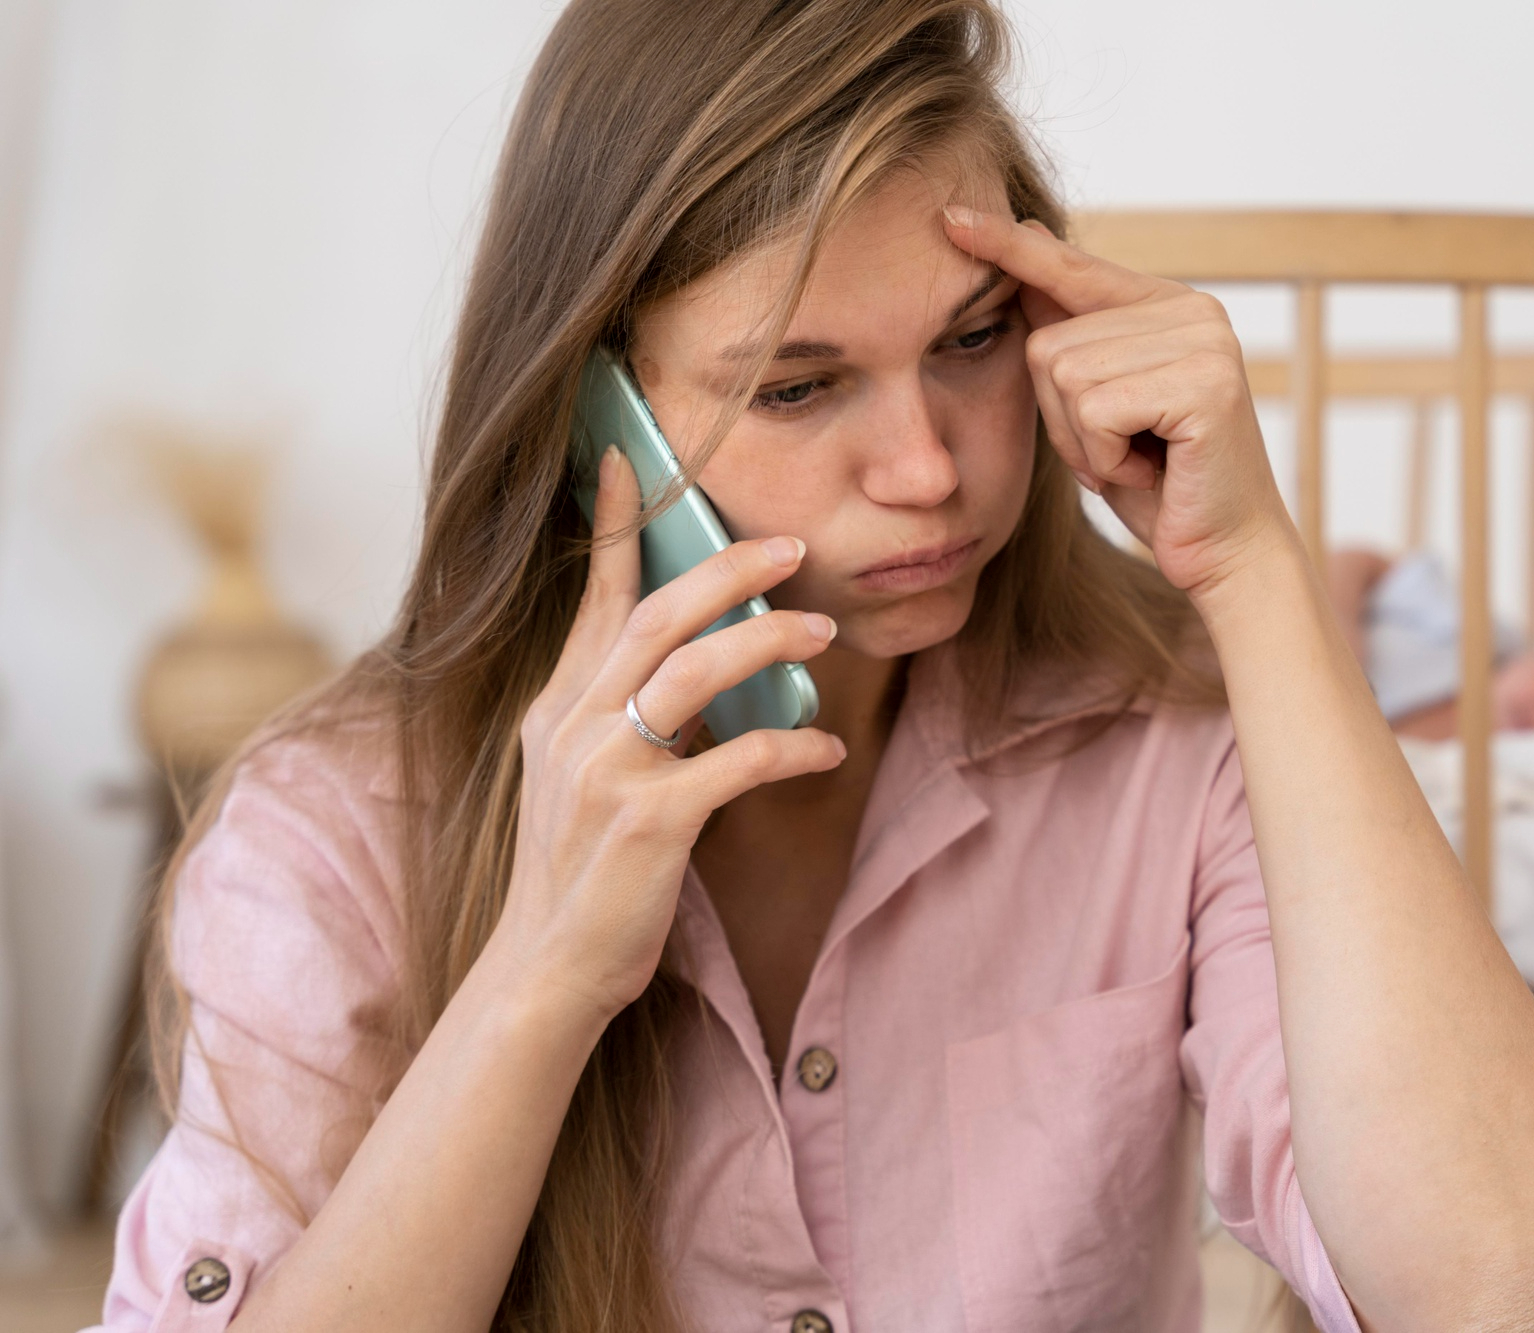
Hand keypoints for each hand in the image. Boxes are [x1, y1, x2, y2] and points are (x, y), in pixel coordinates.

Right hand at [487, 447, 845, 1022]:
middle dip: (728, 569)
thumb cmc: (580, 874)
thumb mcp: (578, 778)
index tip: (630, 460)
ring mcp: (607, 770)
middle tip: (791, 547)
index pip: (592, 598)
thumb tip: (700, 665)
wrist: (545, 970)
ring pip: (696, 670)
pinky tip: (829, 746)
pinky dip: (792, 746)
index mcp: (556, 707)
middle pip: (657, 614)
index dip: (613, 526)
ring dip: (769, 642)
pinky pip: (739, 760)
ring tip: (824, 632)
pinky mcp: (650, 821)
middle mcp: (573, 724)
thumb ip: (621, 715)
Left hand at [942, 205, 1297, 598]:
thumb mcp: (1096, 408)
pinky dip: (1108, 457)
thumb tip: (1027, 249)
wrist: (1225, 555)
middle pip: (1048, 345)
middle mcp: (1191, 309)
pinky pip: (1097, 411)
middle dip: (1063, 420)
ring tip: (1141, 460)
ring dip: (1086, 443)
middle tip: (1124, 453)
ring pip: (1066, 378)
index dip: (1007, 246)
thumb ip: (1069, 336)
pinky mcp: (1205, 383)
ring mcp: (1203, 341)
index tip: (949, 216)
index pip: (1070, 266)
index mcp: (1166, 306)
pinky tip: (1153, 471)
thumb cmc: (1159, 486)